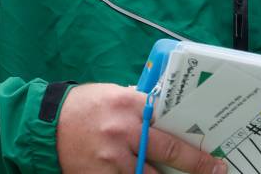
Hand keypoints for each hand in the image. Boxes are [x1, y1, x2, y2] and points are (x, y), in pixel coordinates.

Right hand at [57, 83, 226, 172]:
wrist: (48, 124)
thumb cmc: (86, 105)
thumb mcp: (116, 94)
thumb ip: (140, 104)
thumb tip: (165, 113)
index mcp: (131, 105)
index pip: (170, 127)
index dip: (193, 147)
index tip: (212, 158)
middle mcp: (124, 132)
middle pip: (166, 154)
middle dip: (193, 165)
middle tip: (213, 171)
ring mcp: (110, 159)